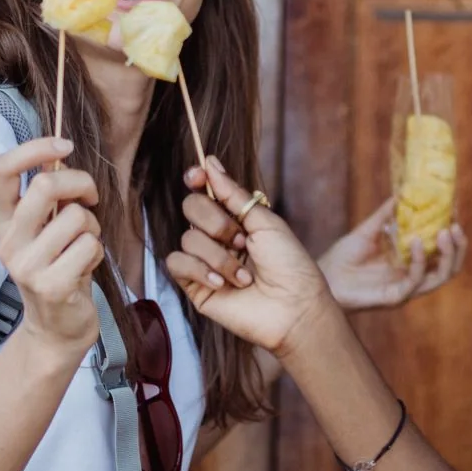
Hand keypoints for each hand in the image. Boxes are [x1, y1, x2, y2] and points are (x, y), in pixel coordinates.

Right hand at [0, 138, 103, 353]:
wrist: (58, 327)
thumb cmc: (60, 268)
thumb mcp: (47, 230)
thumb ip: (49, 197)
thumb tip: (61, 153)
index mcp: (3, 221)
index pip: (1, 169)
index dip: (34, 148)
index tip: (63, 145)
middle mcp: (8, 241)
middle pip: (44, 185)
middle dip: (80, 182)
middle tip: (90, 197)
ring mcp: (26, 265)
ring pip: (76, 216)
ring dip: (92, 227)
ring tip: (83, 246)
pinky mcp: (50, 285)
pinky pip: (89, 245)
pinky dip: (97, 252)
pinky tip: (85, 267)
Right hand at [169, 162, 338, 358]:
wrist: (294, 308)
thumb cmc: (290, 266)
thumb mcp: (266, 222)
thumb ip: (233, 194)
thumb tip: (209, 162)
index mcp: (237, 219)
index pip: (205, 191)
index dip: (197, 180)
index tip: (197, 176)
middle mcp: (218, 237)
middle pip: (191, 208)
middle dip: (217, 222)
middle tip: (242, 241)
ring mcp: (206, 261)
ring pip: (188, 238)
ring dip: (219, 256)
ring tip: (244, 276)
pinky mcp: (196, 286)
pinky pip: (177, 263)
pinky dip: (200, 270)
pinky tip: (222, 283)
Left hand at [318, 198, 467, 311]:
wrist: (321, 278)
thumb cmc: (343, 258)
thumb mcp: (367, 231)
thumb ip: (386, 215)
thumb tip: (403, 192)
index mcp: (411, 263)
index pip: (442, 251)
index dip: (452, 232)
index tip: (455, 209)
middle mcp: (413, 277)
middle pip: (449, 267)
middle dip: (458, 246)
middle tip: (455, 225)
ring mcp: (406, 289)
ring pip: (441, 276)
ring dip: (447, 254)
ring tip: (445, 231)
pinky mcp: (395, 297)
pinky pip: (416, 281)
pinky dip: (421, 261)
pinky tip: (417, 241)